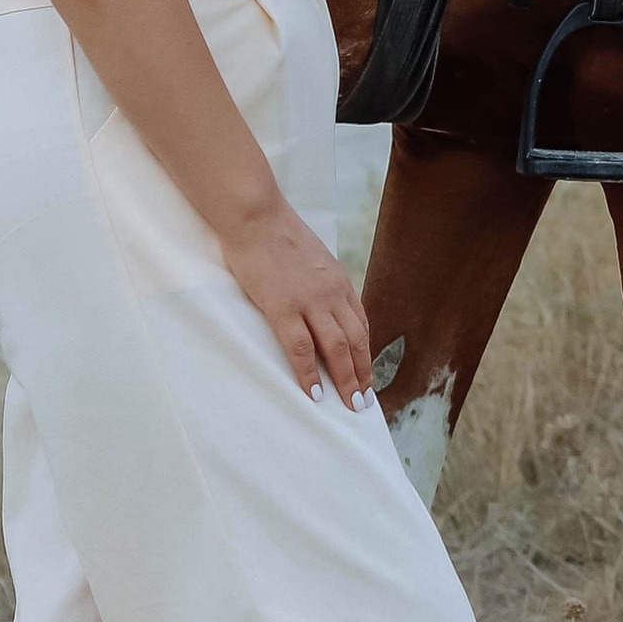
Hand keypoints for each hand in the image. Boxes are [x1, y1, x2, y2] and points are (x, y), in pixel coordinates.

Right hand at [220, 196, 374, 402]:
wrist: (255, 216)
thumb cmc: (276, 234)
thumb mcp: (313, 257)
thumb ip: (321, 281)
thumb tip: (321, 304)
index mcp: (339, 281)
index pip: (361, 325)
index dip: (365, 353)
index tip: (367, 375)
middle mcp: (332, 293)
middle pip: (356, 341)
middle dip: (362, 373)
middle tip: (364, 401)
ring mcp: (309, 301)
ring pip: (337, 349)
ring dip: (346, 380)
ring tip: (349, 405)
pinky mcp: (283, 308)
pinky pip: (301, 348)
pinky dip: (309, 373)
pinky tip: (314, 393)